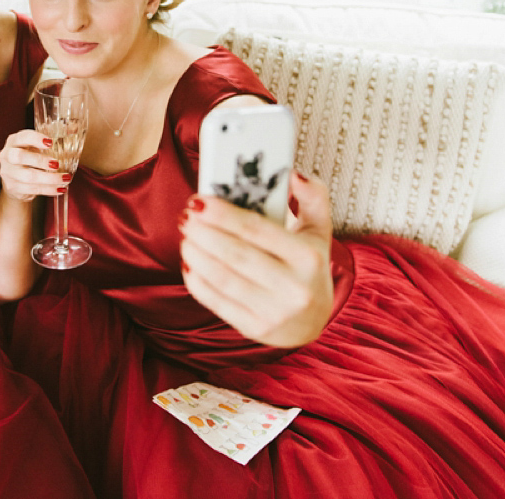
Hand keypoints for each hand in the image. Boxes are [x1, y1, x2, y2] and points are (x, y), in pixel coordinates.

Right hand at [0, 129, 67, 202]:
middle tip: (57, 164)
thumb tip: (74, 128)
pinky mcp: (13, 187)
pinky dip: (48, 190)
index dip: (35, 139)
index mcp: (13, 141)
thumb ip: (54, 136)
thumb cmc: (29, 156)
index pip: (22, 137)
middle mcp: (7, 155)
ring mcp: (8, 173)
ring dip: (49, 179)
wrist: (16, 180)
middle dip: (40, 160)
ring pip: (28, 177)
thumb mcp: (37, 145)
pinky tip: (60, 189)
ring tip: (65, 179)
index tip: (50, 142)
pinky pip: (32, 189)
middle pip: (19, 157)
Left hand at [180, 171, 334, 347]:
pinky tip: (189, 263)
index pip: (257, 230)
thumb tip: (293, 175)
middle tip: (186, 216)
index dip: (223, 214)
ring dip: (196, 254)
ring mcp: (274, 313)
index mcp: (309, 258)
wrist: (313, 321)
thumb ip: (312, 197)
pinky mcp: (254, 329)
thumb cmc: (308, 267)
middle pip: (236, 254)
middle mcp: (294, 288)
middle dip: (204, 232)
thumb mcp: (318, 230)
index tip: (200, 200)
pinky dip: (196, 281)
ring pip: (222, 278)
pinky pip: (216, 302)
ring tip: (186, 236)